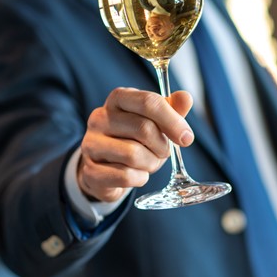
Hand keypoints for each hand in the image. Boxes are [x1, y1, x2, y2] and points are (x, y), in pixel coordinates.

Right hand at [77, 87, 194, 202]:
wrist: (107, 168)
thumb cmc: (135, 139)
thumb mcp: (156, 121)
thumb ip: (172, 109)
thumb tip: (186, 98)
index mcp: (118, 99)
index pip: (148, 101)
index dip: (172, 120)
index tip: (187, 138)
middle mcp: (99, 117)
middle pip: (144, 128)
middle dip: (162, 146)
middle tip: (164, 152)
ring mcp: (91, 143)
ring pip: (134, 154)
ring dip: (151, 163)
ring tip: (149, 162)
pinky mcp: (90, 170)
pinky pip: (125, 176)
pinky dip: (140, 178)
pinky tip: (136, 174)